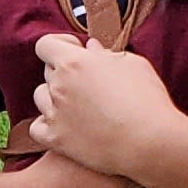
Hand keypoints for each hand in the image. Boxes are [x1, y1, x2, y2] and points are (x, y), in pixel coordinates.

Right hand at [3, 142, 175, 187]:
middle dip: (167, 164)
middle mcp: (119, 186)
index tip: (166, 139)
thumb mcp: (72, 139)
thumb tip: (134, 101)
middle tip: (170, 159)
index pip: (156, 146)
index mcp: (108, 158)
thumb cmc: (53, 168)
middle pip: (166, 172)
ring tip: (157, 180)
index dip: (164, 141)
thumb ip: (100, 126)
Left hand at [27, 29, 185, 187]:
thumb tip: (91, 48)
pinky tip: (65, 124)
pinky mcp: (55, 139)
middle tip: (89, 82)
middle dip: (65, 72)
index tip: (76, 51)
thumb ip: (106, 54)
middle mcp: (59, 85)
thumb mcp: (133, 65)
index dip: (60, 45)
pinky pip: (37, 127)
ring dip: (55, 97)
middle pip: (48, 71)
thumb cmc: (147, 100)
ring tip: (80, 105)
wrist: (150, 142)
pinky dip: (47, 124)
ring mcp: (54, 113)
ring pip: (41, 97)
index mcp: (75, 62)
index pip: (46, 45)